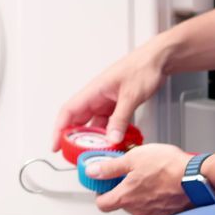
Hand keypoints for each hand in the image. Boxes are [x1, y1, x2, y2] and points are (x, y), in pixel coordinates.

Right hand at [51, 43, 169, 147]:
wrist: (158, 60)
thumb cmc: (143, 67)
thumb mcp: (131, 95)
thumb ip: (121, 119)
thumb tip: (112, 138)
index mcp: (94, 90)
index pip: (68, 111)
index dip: (59, 129)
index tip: (56, 145)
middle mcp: (97, 96)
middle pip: (78, 120)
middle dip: (74, 139)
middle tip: (75, 155)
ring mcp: (106, 101)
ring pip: (93, 123)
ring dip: (94, 138)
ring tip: (96, 152)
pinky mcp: (116, 105)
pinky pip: (107, 123)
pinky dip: (108, 133)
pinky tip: (113, 142)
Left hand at [87, 143, 192, 214]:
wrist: (196, 178)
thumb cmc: (168, 167)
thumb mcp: (133, 158)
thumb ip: (110, 167)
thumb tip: (93, 171)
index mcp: (125, 197)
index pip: (102, 204)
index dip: (100, 193)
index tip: (104, 184)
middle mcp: (137, 210)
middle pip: (122, 204)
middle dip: (125, 190)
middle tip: (132, 175)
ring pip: (140, 207)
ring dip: (142, 195)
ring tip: (152, 178)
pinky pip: (157, 211)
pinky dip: (158, 201)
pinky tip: (164, 188)